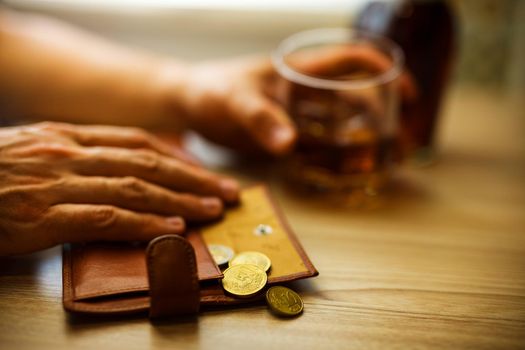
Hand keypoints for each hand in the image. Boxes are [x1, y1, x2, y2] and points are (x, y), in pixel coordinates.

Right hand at [0, 122, 238, 255]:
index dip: (180, 157)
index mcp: (67, 136)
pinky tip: (172, 230)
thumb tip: (120, 172)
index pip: (138, 142)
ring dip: (181, 200)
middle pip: (148, 164)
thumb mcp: (33, 152)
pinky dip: (144, 224)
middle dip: (194, 178)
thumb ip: (77, 157)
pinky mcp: (43, 216)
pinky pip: (106, 218)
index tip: (206, 171)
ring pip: (135, 188)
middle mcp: (68, 153)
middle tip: (227, 190)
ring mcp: (56, 182)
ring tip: (213, 210)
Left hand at [166, 48, 415, 155]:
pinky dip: (338, 156)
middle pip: (358, 98)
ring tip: (384, 163)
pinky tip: (350, 173)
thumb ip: (259, 118)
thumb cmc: (210, 90)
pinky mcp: (288, 134)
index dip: (385, 70)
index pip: (353, 59)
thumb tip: (290, 144)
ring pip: (343, 124)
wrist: (189, 104)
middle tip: (403, 145)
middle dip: (384, 117)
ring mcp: (299, 114)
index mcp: (300, 71)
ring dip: (364, 141)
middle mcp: (306, 91)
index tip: (407, 95)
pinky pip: (321, 144)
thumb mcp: (233, 100)